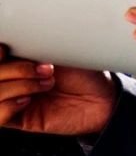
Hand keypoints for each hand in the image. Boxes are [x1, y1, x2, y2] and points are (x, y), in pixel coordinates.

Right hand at [0, 46, 116, 136]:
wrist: (104, 97)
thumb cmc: (84, 72)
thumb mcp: (57, 50)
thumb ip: (30, 44)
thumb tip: (9, 35)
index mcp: (14, 60)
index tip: (5, 49)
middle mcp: (10, 80)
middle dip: (14, 70)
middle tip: (46, 69)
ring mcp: (13, 100)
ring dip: (17, 87)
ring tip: (46, 84)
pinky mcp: (21, 120)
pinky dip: (8, 106)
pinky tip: (28, 100)